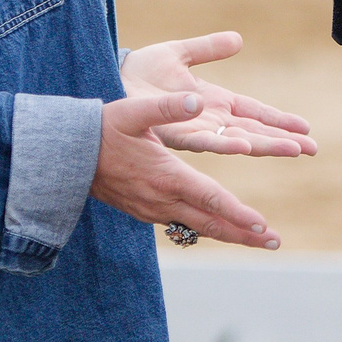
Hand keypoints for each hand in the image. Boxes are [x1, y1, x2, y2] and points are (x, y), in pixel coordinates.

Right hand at [91, 93, 282, 249]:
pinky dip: (207, 228)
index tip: (261, 224)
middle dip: (244, 234)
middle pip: (211, 222)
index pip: (209, 198)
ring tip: (258, 240)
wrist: (67, 157)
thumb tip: (197, 100)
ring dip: (229, 234)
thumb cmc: (101, 130)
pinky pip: (183, 224)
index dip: (237, 213)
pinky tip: (222, 229)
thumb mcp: (132, 111)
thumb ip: (166, 107)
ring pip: (199, 227)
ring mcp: (153, 210)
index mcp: (165, 175)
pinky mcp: (146, 212)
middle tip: (274, 242)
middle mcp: (162, 199)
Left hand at [120, 31, 315, 157]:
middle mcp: (208, 119)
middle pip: (253, 131)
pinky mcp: (174, 131)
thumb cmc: (139, 71)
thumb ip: (208, 49)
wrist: (109, 78)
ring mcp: (193, 127)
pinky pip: (203, 139)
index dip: (280, 121)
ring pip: (236, 139)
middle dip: (283, 141)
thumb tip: (238, 40)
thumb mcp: (180, 54)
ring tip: (291, 150)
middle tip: (312, 150)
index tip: (306, 129)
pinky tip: (245, 145)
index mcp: (214, 102)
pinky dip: (226, 142)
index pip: (255, 113)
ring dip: (264, 145)